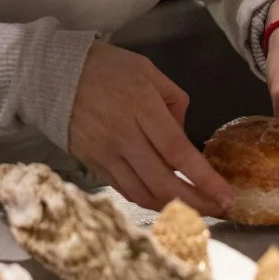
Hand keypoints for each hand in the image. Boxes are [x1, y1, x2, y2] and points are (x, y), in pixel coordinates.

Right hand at [69, 42, 232, 216]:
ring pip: (143, 192)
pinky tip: (165, 202)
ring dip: (173, 208)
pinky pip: (124, 189)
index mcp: (142, 107)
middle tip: (218, 210)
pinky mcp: (92, 164)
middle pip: (163, 181)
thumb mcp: (148, 71)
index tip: (226, 195)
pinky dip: (147, 200)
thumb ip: (174, 100)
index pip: (178, 151)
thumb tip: (184, 135)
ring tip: (196, 212)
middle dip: (196, 202)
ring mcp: (105, 153)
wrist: (52, 75)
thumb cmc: (105, 68)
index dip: (204, 178)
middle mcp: (123, 135)